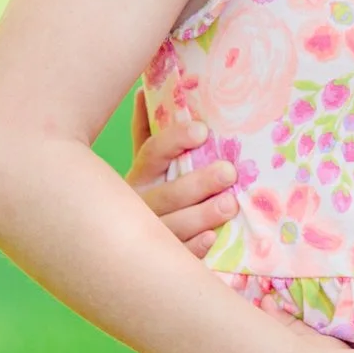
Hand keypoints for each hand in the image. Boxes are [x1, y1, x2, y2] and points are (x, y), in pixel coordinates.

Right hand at [126, 90, 239, 256]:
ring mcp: (149, 236)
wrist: (124, 250)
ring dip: (202, 215)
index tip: (202, 130)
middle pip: (167, 193)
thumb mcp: (147, 165)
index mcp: (137, 177)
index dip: (175, 140)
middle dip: (198, 182)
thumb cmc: (150, 194)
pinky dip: (193, 248)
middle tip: (230, 171)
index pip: (152, 153)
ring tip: (230, 204)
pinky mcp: (162, 261)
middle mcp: (139, 206)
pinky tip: (211, 238)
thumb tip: (144, 91)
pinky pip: (177, 256)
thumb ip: (147, 131)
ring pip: (173, 227)